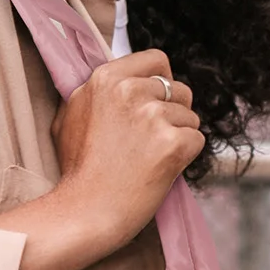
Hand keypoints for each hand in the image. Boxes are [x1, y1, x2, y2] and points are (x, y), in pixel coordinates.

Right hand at [0, 48, 203, 269]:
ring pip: (190, 116)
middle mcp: (130, 90)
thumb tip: (124, 76)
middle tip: (149, 140)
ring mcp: (153, 116)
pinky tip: (162, 169)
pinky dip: (186, 156)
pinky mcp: (173, 143)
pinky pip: (198, 140)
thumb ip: (99, 90)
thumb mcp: (71, 114)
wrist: (85, 211)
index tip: (155, 102)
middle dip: (173, 113)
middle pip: (179, 89)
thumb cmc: (77, 168)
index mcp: (106, 78)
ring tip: (150, 158)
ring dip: (178, 136)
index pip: (157, 59)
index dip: (162, 81)